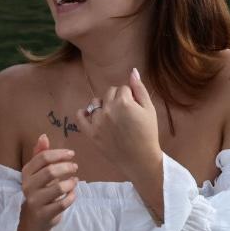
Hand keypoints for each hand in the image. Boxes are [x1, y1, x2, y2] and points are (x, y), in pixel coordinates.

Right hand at [17, 134, 77, 230]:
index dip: (59, 154)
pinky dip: (71, 197)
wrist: (33, 221)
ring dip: (71, 183)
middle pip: (50, 171)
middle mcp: (28, 186)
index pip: (43, 158)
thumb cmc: (38, 192)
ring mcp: (35, 201)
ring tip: (74, 181)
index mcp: (26, 173)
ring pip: (58, 188)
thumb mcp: (37, 173)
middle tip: (75, 167)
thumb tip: (43, 136)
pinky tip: (72, 194)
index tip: (71, 154)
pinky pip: (63, 203)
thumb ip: (40, 155)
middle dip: (66, 167)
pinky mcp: (44, 214)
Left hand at [76, 68, 160, 185]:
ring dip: (103, 106)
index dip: (129, 96)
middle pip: (109, 93)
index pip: (123, 89)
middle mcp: (108, 109)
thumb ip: (139, 89)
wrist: (140, 159)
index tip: (134, 107)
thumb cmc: (148, 134)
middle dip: (117, 99)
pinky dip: (83, 113)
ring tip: (112, 117)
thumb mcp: (149, 109)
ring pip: (96, 102)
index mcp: (124, 102)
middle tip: (124, 113)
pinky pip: (80, 116)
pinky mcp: (91, 133)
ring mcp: (98, 121)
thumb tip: (133, 71)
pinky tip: (90, 115)